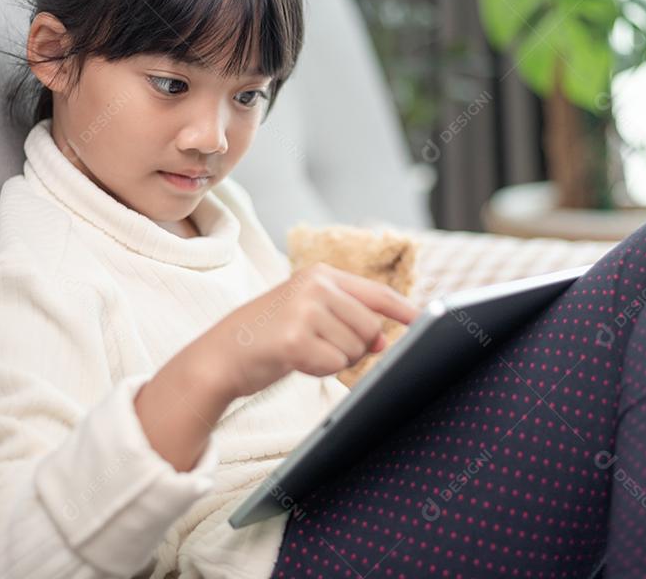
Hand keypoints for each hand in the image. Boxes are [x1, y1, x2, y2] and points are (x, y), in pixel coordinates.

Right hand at [200, 262, 420, 397]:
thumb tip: (386, 340)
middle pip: (371, 328)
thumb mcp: (308, 314)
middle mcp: (316, 285)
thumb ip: (349, 320)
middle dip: (354, 348)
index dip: (403, 311)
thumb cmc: (269, 337)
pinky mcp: (296, 338)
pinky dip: (319, 371)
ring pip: (355, 349)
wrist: (221, 354)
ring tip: (302, 350)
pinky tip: (295, 361)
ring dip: (334, 360)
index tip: (423, 321)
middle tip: (318, 346)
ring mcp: (305, 309)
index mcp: (321, 274)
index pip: (377, 293)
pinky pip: (334, 365)